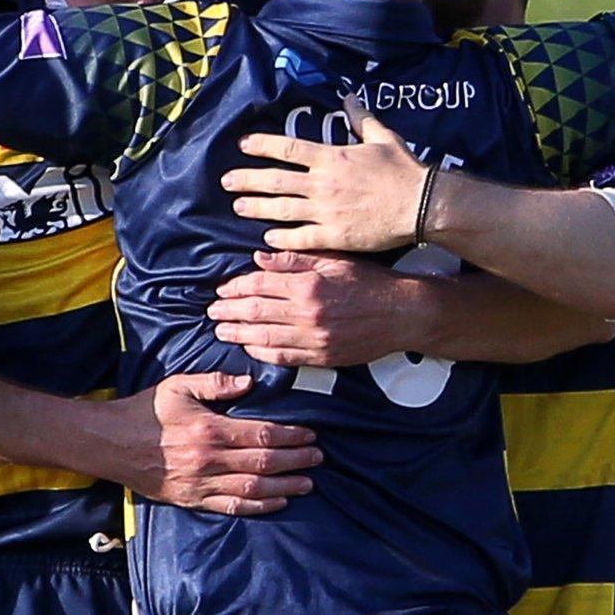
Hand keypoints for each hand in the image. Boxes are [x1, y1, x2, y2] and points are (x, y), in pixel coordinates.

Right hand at [95, 372, 320, 516]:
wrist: (109, 443)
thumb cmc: (144, 411)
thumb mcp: (178, 386)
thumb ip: (215, 383)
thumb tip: (250, 383)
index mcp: (209, 430)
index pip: (262, 434)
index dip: (291, 436)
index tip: (310, 435)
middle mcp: (209, 460)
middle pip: (265, 463)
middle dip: (296, 461)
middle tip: (318, 458)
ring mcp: (201, 484)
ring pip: (254, 489)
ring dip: (285, 487)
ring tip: (308, 483)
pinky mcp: (192, 500)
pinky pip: (232, 507)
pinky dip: (259, 507)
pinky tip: (277, 502)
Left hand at [209, 250, 420, 366]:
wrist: (403, 314)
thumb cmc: (370, 282)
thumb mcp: (333, 259)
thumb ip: (294, 259)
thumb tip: (258, 257)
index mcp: (308, 284)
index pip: (259, 285)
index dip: (236, 288)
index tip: (222, 291)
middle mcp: (307, 312)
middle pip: (255, 312)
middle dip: (229, 312)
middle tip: (211, 312)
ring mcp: (314, 338)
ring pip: (264, 338)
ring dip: (238, 335)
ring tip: (221, 331)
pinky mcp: (322, 357)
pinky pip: (284, 357)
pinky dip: (262, 353)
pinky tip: (249, 349)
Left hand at [225, 97, 425, 251]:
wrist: (422, 204)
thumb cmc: (404, 170)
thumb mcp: (383, 137)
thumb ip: (361, 118)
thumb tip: (348, 96)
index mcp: (332, 157)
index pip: (287, 148)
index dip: (261, 145)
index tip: (242, 145)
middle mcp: (322, 184)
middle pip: (275, 180)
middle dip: (247, 180)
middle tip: (226, 181)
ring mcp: (326, 211)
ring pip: (281, 209)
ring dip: (256, 208)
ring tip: (237, 207)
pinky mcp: (334, 235)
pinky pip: (300, 237)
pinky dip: (280, 238)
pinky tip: (266, 238)